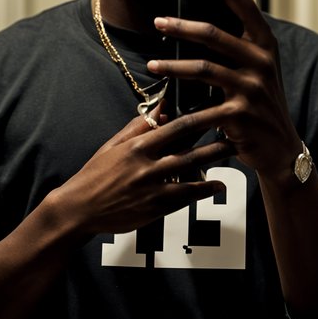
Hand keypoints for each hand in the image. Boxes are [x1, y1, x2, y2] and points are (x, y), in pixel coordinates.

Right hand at [61, 108, 227, 237]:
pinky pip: (184, 199)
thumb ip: (138, 127)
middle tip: (237, 136)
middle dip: (216, 144)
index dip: (200, 118)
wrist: (80, 209)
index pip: (176, 128)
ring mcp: (152, 191)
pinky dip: (202, 191)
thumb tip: (161, 108)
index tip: (217, 111)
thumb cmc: (96, 174)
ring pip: (192, 177)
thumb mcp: (113, 145)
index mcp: (137, 147)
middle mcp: (147, 168)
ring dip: (214, 167)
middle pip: (190, 153)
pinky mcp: (154, 210)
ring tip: (232, 157)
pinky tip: (216, 185)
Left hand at [149, 0, 300, 177]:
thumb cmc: (261, 102)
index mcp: (265, 42)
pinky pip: (202, 107)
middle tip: (158, 22)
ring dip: (171, 66)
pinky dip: (180, 109)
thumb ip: (237, 45)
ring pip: (203, 68)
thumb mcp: (258, 68)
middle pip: (213, 33)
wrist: (279, 147)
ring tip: (152, 65)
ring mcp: (252, 88)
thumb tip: (196, 20)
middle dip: (180, 26)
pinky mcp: (240, 115)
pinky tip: (165, 108)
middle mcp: (262, 61)